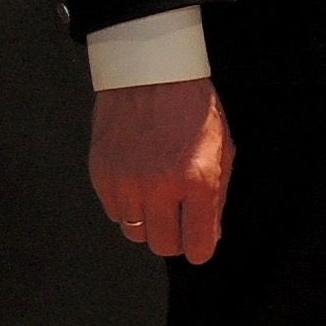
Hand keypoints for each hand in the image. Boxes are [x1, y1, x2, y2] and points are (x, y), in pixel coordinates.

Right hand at [91, 78, 232, 262]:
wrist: (151, 76)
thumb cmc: (194, 110)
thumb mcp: (223, 149)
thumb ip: (216, 196)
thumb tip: (209, 236)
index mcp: (198, 180)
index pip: (198, 243)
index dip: (201, 249)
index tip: (200, 245)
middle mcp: (160, 187)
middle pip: (163, 245)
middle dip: (176, 238)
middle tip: (181, 220)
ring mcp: (127, 183)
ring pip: (136, 233)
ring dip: (150, 221)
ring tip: (159, 195)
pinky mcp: (101, 177)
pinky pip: (115, 213)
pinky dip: (128, 206)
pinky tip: (139, 181)